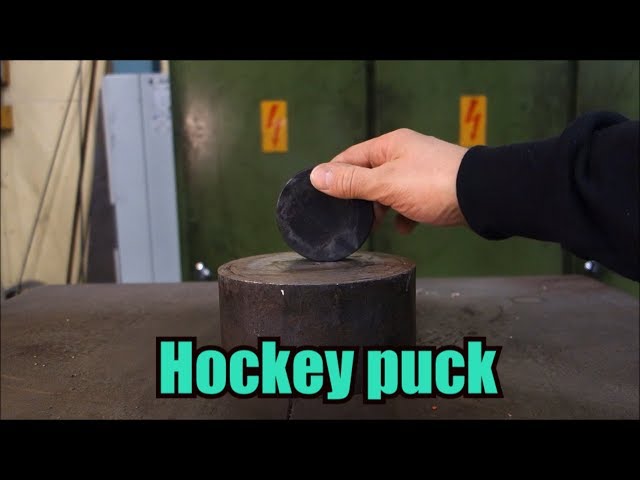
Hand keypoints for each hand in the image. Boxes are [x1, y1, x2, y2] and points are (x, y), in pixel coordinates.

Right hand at [310, 128, 468, 233]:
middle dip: (359, 196)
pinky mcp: (434, 188)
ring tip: (377, 224)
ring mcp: (421, 171)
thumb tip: (317, 176)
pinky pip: (410, 201)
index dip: (334, 176)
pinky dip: (403, 215)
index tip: (322, 196)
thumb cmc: (434, 185)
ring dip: (381, 207)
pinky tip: (403, 227)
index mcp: (390, 145)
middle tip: (350, 216)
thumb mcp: (385, 185)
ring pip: (390, 189)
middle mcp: (405, 153)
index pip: (350, 157)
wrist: (482, 196)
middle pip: (369, 174)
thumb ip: (351, 183)